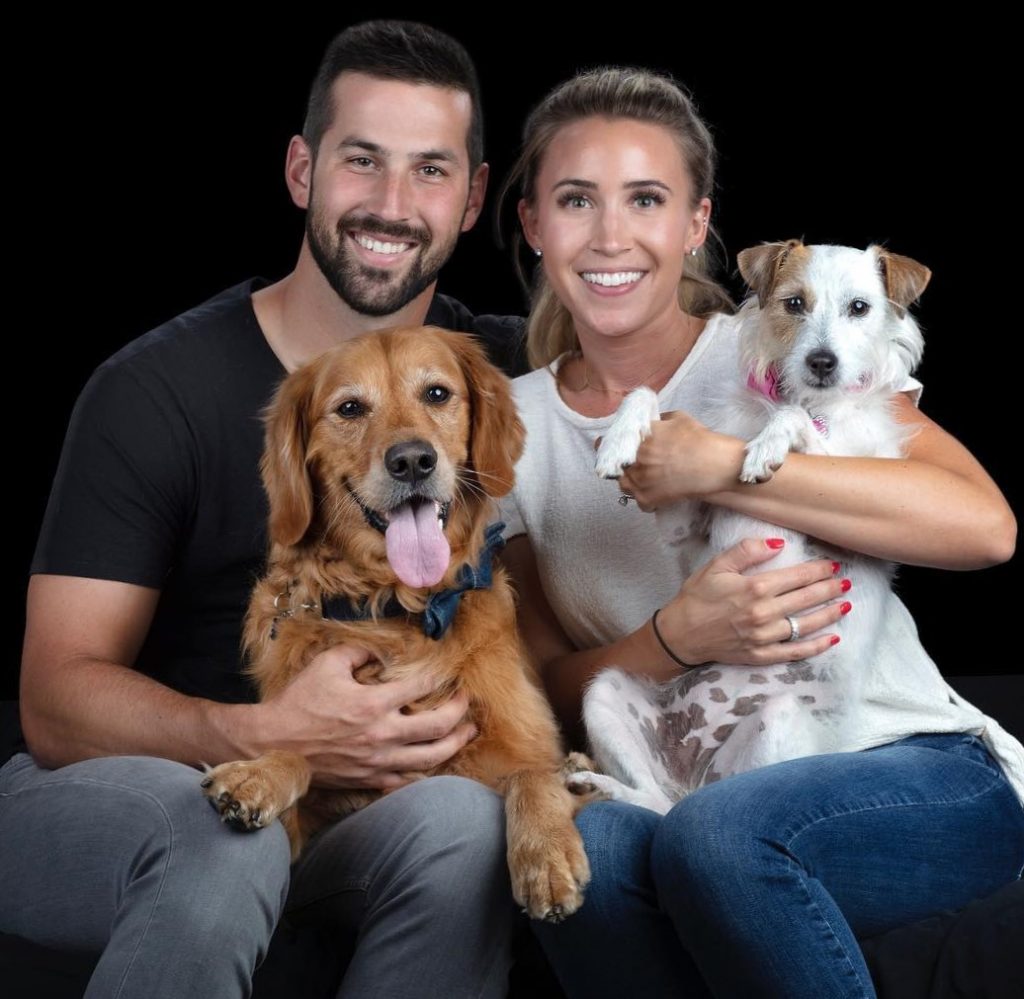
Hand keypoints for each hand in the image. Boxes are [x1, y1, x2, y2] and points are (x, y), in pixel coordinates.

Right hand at [253, 645, 475, 789]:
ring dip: (455, 743)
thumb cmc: (298, 702)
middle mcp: (382, 735)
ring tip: (468, 732)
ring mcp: (377, 762)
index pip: (421, 687)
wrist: (271, 744)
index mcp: (372, 704)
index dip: (439, 675)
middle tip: (467, 700)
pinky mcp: (369, 779)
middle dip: (460, 712)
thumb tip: (382, 650)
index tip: (448, 668)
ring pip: (431, 758)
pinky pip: (407, 780)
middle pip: (438, 727)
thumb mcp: (327, 664)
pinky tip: (435, 761)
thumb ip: (360, 650)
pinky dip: (426, 771)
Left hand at [617, 410, 744, 510]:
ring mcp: (639, 481)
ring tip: (642, 477)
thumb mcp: (677, 418)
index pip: (606, 442)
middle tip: (632, 463)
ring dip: (629, 481)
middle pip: (612, 466)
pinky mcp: (648, 498)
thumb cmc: (699, 439)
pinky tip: (654, 491)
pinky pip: (637, 501)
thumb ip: (657, 420)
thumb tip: (649, 424)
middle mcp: (634, 459)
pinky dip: (644, 498)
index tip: (606, 446)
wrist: (715, 465)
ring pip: (623, 484)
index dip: (605, 445)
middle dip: (620, 464)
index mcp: (637, 438)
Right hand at [653, 538, 847, 668]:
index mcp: (755, 588)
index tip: (834, 565)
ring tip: (846, 605)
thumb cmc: (697, 597)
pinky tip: (832, 638)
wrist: (680, 634)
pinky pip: (796, 651)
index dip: (819, 570)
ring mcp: (764, 637)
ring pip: (807, 624)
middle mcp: (764, 613)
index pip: (797, 577)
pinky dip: (817, 646)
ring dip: (830, 614)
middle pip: (807, 599)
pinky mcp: (761, 655)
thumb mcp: (716, 566)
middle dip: (830, 589)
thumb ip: (747, 551)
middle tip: (846, 582)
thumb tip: (778, 543)